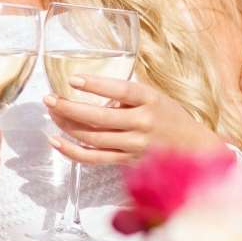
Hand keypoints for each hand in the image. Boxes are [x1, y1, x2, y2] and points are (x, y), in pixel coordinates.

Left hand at [43, 75, 222, 164]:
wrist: (192, 148)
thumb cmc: (168, 116)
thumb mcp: (153, 96)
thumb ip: (125, 95)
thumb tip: (88, 93)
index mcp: (150, 100)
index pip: (121, 90)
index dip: (96, 85)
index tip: (73, 79)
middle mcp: (142, 123)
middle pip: (99, 117)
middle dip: (69, 107)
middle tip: (49, 98)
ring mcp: (134, 145)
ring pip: (92, 138)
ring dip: (67, 125)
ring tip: (52, 113)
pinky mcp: (126, 160)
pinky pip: (94, 158)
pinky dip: (72, 151)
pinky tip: (56, 141)